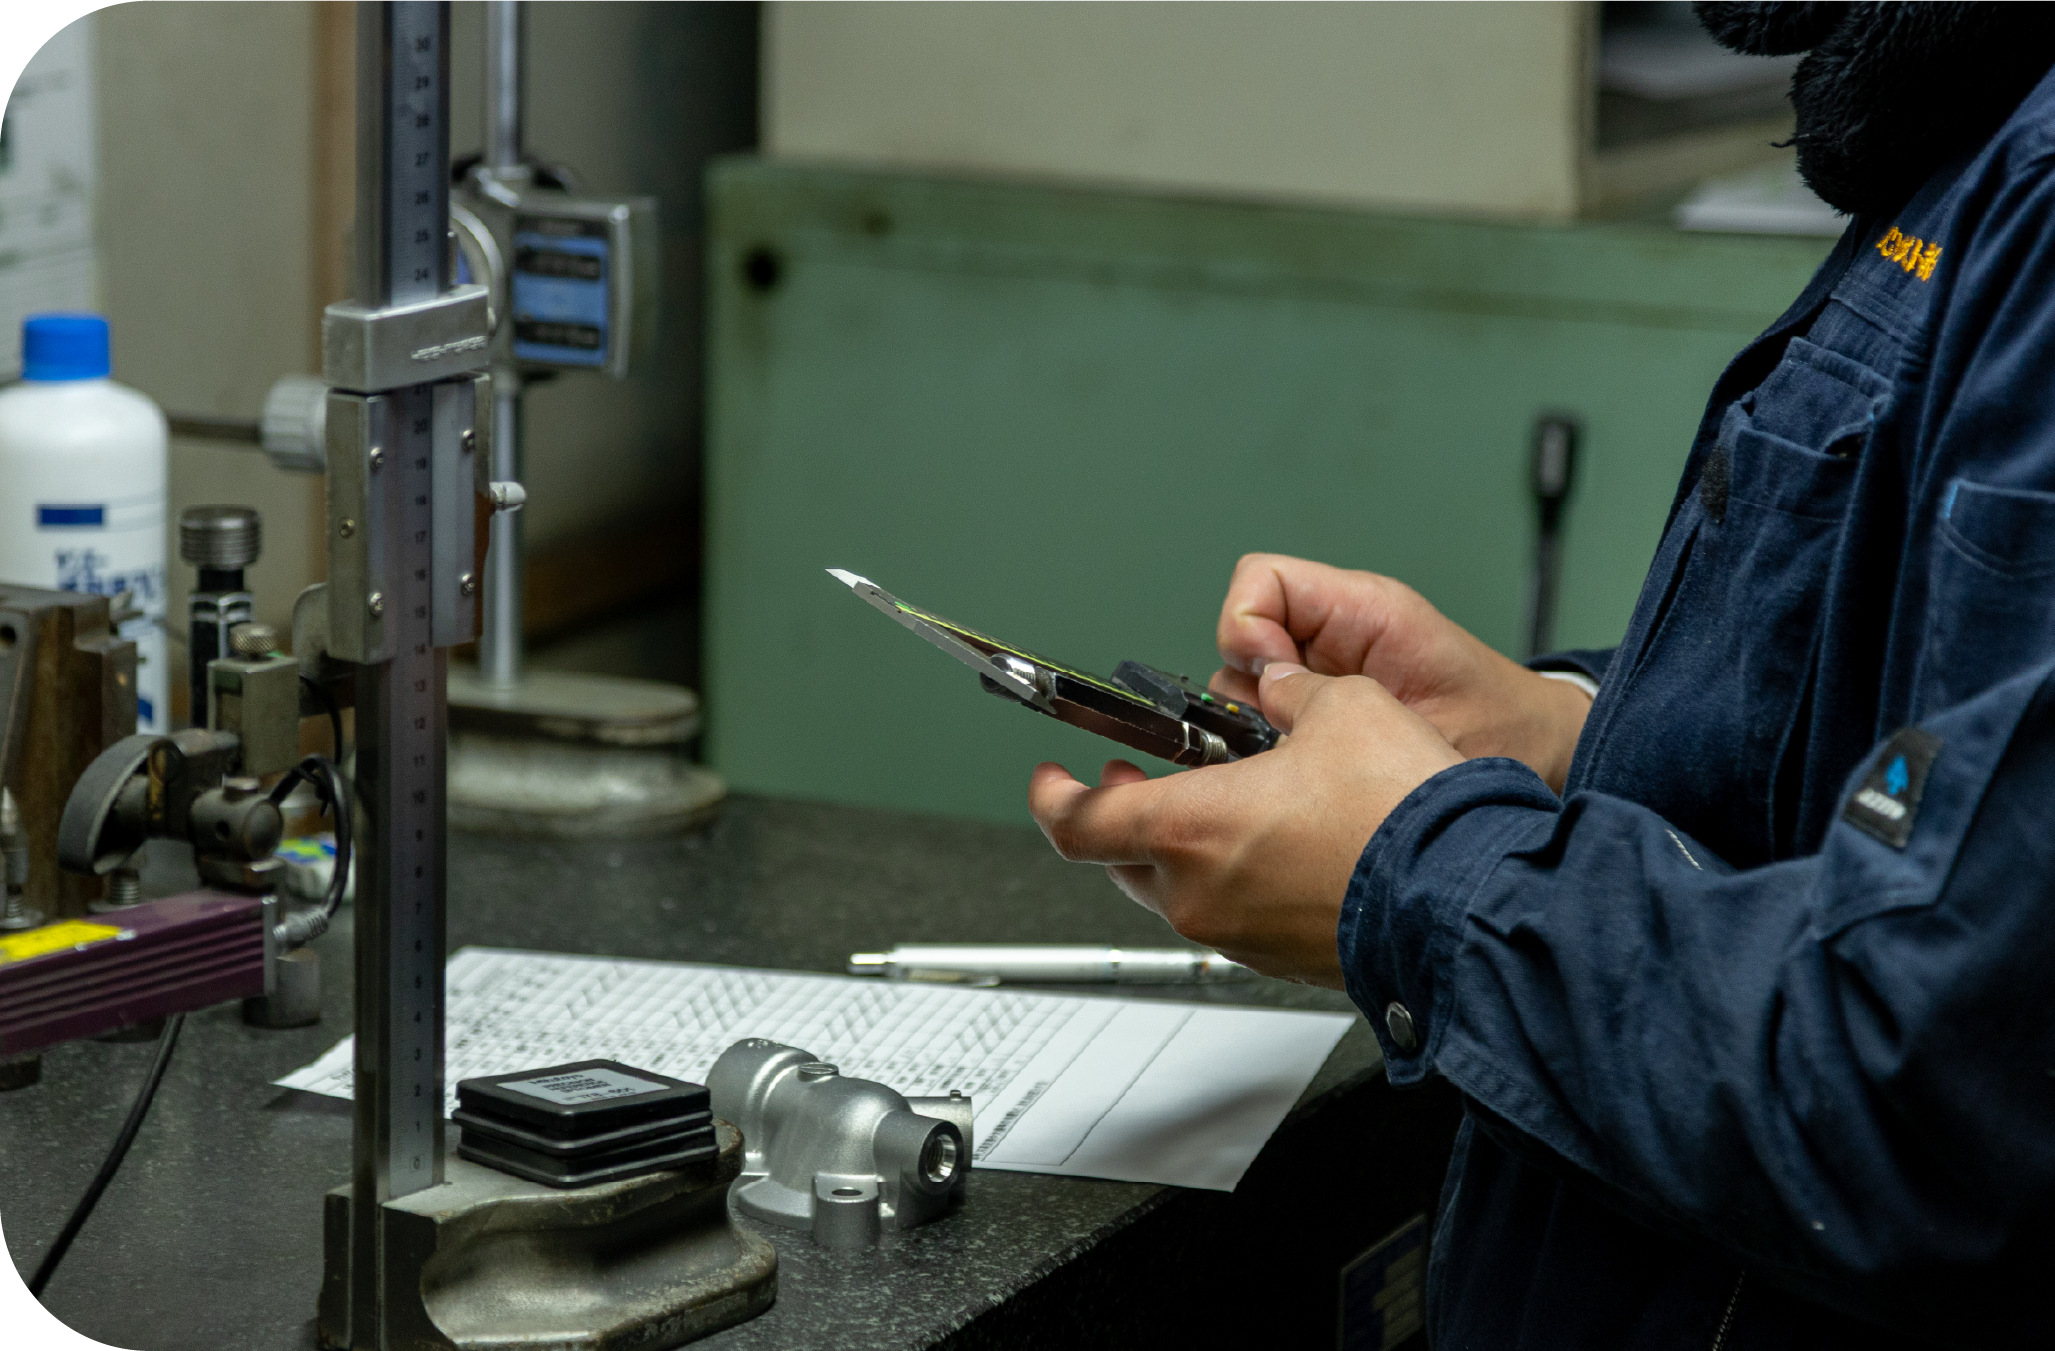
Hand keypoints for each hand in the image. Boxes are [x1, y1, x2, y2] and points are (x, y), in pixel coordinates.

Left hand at [1028, 663, 1461, 987]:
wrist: (1465, 899)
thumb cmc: (1401, 816)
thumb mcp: (1341, 708)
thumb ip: (1292, 694)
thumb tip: (1284, 687)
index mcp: (1188, 829)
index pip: (1075, 823)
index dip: (1052, 796)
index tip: (1052, 777)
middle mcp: (1199, 892)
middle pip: (1119, 860)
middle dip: (1123, 814)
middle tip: (1136, 779)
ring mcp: (1237, 934)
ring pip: (1178, 891)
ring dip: (1183, 847)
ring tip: (1224, 802)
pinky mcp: (1279, 959)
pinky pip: (1232, 915)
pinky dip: (1233, 878)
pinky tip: (1277, 845)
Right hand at [1211, 554, 1590, 791]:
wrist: (1540, 754)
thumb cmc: (1502, 729)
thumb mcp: (1424, 713)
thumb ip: (1344, 702)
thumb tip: (1267, 700)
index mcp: (1363, 611)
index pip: (1260, 581)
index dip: (1246, 628)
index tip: (1274, 683)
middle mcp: (1334, 633)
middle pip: (1240, 635)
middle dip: (1251, 688)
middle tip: (1290, 732)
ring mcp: (1325, 672)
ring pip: (1242, 681)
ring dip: (1260, 723)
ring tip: (1311, 757)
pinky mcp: (1325, 709)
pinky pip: (1268, 716)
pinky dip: (1274, 744)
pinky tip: (1314, 768)